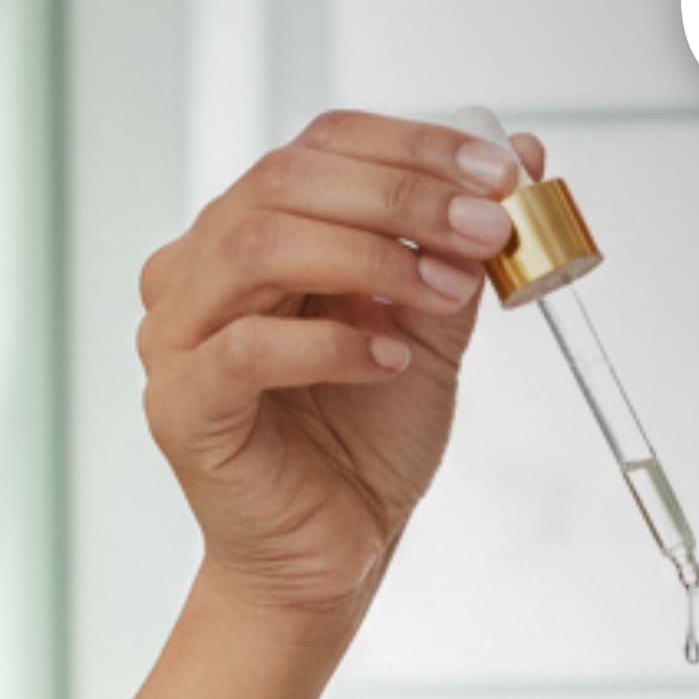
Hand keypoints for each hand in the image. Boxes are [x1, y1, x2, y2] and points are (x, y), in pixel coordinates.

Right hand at [137, 108, 542, 636]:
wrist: (333, 553)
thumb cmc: (365, 441)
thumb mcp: (431, 328)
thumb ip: (459, 246)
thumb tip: (522, 152)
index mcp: (251, 229)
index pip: (321, 145)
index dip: (413, 145)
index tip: (503, 170)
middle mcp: (198, 266)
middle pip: (288, 181)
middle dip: (403, 196)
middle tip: (488, 226)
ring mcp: (177, 334)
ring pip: (260, 247)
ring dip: (372, 258)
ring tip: (447, 291)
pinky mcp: (180, 404)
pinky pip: (248, 348)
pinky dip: (330, 344)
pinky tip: (389, 362)